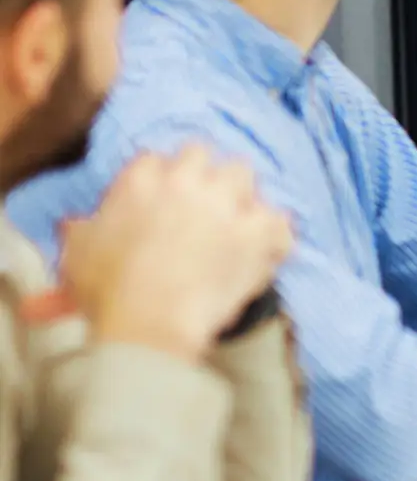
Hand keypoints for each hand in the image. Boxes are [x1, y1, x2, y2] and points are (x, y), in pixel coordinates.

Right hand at [61, 146, 292, 361]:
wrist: (149, 325)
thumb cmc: (108, 296)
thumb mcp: (77, 259)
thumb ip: (80, 232)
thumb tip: (72, 223)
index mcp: (141, 182)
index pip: (154, 160)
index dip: (158, 183)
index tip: (159, 204)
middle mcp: (186, 181)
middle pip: (201, 156)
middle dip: (201, 178)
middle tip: (198, 208)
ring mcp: (226, 202)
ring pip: (243, 174)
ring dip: (237, 195)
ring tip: (233, 224)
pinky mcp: (258, 230)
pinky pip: (279, 220)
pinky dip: (275, 237)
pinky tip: (266, 253)